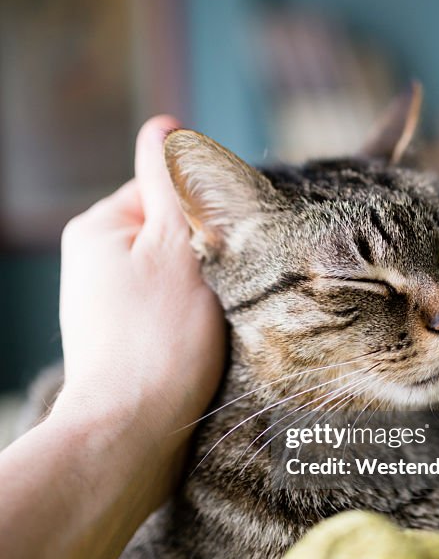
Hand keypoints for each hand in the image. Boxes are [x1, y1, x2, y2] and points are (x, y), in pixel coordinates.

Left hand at [53, 115, 224, 497]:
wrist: (134, 433)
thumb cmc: (159, 337)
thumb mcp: (174, 244)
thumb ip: (172, 183)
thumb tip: (163, 125)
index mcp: (98, 229)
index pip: (164, 190)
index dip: (205, 213)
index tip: (225, 245)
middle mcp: (94, 264)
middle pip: (172, 236)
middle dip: (206, 257)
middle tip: (224, 288)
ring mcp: (106, 307)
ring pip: (176, 278)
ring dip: (205, 293)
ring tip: (214, 323)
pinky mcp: (125, 344)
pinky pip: (169, 314)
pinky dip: (193, 324)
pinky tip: (203, 346)